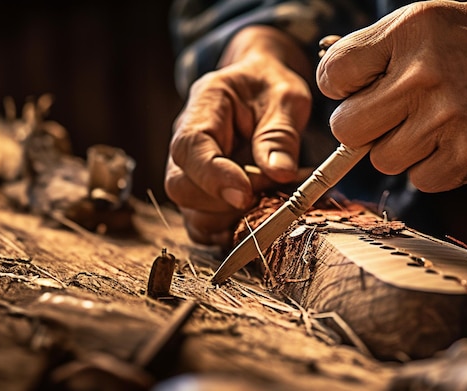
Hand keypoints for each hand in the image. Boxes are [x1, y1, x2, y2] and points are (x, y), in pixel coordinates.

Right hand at [165, 26, 311, 246]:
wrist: (259, 87)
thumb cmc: (270, 87)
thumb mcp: (286, 98)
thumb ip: (280, 134)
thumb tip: (279, 173)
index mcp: (204, 105)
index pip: (189, 147)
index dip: (213, 177)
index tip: (246, 194)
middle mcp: (186, 141)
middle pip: (180, 186)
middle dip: (226, 201)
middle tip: (272, 188)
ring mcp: (188, 170)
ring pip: (190, 212)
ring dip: (232, 218)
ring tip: (271, 197)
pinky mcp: (200, 193)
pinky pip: (202, 224)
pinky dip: (228, 230)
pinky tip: (257, 217)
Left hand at [317, 0, 466, 191]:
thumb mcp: (418, 24)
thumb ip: (369, 52)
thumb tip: (330, 86)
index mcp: (409, 32)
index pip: (332, 77)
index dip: (341, 87)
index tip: (365, 83)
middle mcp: (427, 74)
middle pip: (347, 131)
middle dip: (362, 126)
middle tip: (391, 111)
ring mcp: (451, 117)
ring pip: (384, 161)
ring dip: (401, 147)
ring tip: (432, 120)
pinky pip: (422, 180)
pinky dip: (432, 166)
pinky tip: (453, 138)